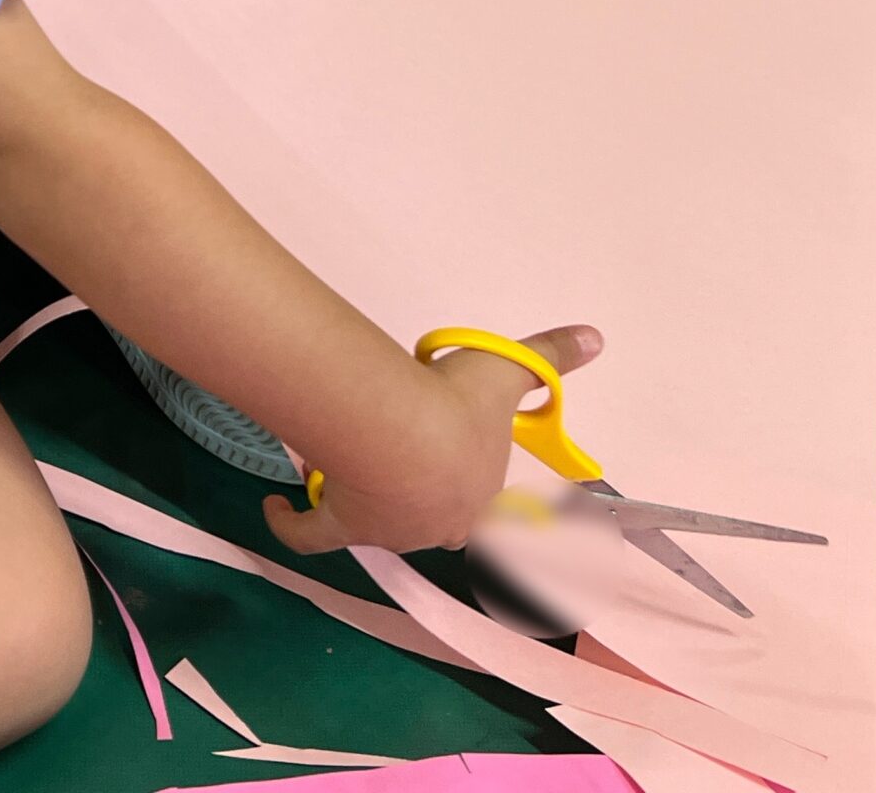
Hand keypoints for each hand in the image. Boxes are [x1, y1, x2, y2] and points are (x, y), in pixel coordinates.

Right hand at [261, 324, 602, 555]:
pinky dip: (291, 525)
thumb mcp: (508, 372)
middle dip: (421, 499)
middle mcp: (437, 525)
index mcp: (480, 498)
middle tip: (402, 460)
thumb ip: (550, 357)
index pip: (490, 517)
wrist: (403, 432)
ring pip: (378, 526)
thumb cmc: (457, 404)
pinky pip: (311, 535)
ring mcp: (389, 531)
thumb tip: (596, 338)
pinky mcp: (341, 526)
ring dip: (366, 502)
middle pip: (436, 525)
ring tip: (348, 463)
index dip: (482, 507)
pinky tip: (279, 507)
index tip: (467, 489)